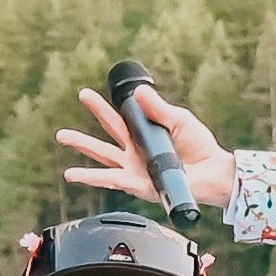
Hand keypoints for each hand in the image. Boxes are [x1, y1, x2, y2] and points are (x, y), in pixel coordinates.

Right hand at [59, 86, 238, 209]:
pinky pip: (111, 180)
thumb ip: (158, 108)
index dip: (103, 107)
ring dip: (82, 150)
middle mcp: (135, 154)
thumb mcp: (178, 120)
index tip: (85, 94)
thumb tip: (139, 91)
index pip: (118, 119)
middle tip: (66, 122)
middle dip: (86, 130)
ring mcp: (134, 170)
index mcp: (144, 136)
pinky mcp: (137, 185)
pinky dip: (92, 177)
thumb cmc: (200, 148)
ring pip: (103, 159)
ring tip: (62, 139)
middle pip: (106, 138)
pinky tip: (73, 174)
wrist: (213, 173)